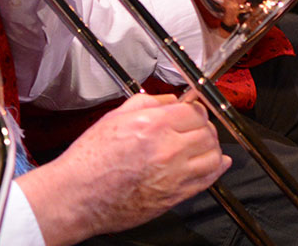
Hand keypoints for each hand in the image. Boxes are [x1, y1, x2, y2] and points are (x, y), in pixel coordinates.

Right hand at [21, 94, 228, 241]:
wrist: (79, 195)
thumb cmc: (90, 159)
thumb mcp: (116, 117)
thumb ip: (149, 103)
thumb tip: (171, 100)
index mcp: (153, 125)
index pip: (194, 110)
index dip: (196, 108)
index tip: (193, 110)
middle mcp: (168, 149)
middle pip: (207, 132)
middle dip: (204, 125)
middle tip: (197, 125)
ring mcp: (174, 175)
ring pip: (212, 156)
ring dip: (213, 146)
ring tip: (205, 143)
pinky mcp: (175, 196)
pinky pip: (207, 181)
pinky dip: (217, 169)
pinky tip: (218, 163)